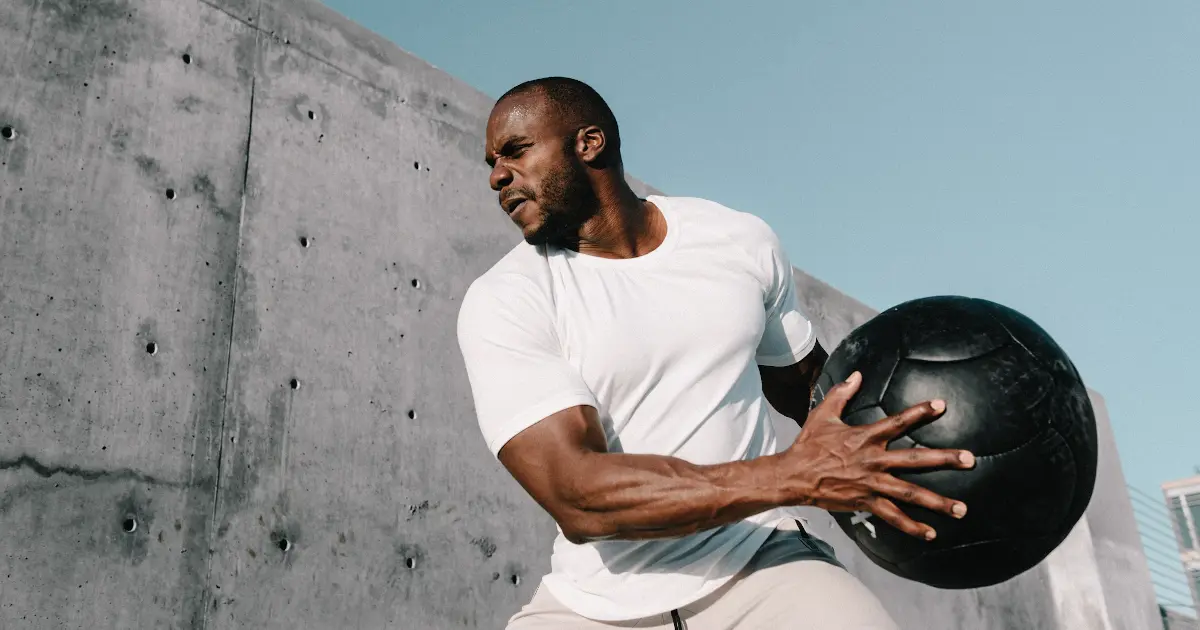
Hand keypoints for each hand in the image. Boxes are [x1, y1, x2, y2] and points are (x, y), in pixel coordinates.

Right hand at [779, 371, 974, 539]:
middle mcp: (873, 460)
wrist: (794, 475)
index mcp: (865, 437)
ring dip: (937, 502)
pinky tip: (931, 534)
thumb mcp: (823, 414)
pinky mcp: (865, 502)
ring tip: (962, 509)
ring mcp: (871, 483)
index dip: (920, 412)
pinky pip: (892, 516)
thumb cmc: (809, 444)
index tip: (941, 405)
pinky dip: (911, 526)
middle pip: (915, 460)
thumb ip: (842, 393)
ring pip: (910, 493)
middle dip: (944, 459)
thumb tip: (857, 374)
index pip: (898, 421)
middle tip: (970, 459)